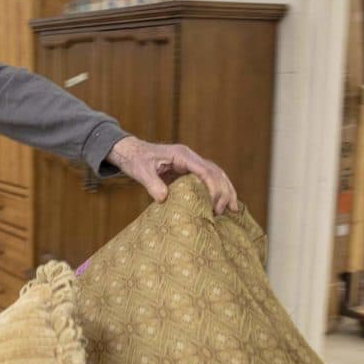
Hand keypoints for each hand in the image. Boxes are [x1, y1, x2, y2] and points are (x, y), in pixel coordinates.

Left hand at [106, 136, 238, 214]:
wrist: (130, 152)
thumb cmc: (135, 159)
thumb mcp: (141, 172)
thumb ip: (152, 184)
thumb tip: (163, 198)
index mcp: (182, 155)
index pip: (206, 171)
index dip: (213, 188)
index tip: (214, 205)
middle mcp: (190, 158)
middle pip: (216, 173)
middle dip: (223, 191)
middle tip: (223, 211)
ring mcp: (191, 163)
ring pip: (216, 175)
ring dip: (226, 191)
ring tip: (233, 209)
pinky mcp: (188, 170)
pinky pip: (208, 179)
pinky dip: (217, 190)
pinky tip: (223, 203)